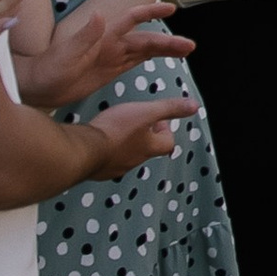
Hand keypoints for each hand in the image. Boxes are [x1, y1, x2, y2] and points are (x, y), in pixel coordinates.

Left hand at [25, 0, 194, 108]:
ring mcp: (112, 56)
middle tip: (189, 46)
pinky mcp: (110, 70)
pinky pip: (136, 61)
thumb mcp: (65, 54)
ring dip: (165, 49)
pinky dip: (152, 59)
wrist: (38, 88)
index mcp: (103, 36)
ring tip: (187, 50)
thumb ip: (84, 36)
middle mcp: (111, 43)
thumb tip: (101, 15)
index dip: (150, 11)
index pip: (131, 18)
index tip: (170, 7)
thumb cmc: (48, 70)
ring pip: (145, 49)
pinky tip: (165, 57)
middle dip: (168, 41)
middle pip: (146, 38)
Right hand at [75, 95, 200, 180]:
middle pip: (147, 149)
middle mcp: (135, 160)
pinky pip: (107, 160)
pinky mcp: (98, 169)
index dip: (166, 130)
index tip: (157, 119)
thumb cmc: (114, 131)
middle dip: (145, 135)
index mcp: (149, 147)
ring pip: (127, 155)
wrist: (83, 150)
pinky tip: (99, 139)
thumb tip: (193, 106)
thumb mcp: (146, 112)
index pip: (168, 143)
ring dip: (126, 143)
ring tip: (117, 128)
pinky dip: (107, 150)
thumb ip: (169, 108)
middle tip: (136, 122)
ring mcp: (115, 167)